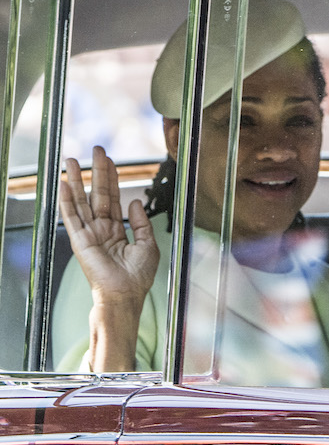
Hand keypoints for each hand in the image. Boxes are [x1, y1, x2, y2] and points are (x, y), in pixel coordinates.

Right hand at [59, 146, 158, 370]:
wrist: (126, 294)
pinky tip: (64, 184)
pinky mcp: (80, 241)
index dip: (112, 179)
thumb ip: (141, 221)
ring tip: (71, 160)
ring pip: (81, 201)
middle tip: (95, 150)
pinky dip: (67, 200)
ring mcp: (89, 234)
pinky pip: (72, 217)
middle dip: (96, 171)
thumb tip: (134, 201)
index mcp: (117, 230)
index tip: (109, 160)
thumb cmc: (138, 276)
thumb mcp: (148, 243)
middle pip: (97, 194)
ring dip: (76, 179)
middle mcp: (101, 229)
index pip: (113, 198)